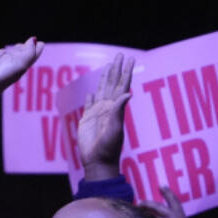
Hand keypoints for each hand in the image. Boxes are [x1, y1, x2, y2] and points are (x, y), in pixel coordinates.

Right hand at [0, 38, 45, 98]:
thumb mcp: (21, 62)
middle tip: (30, 42)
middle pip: (22, 55)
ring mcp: (1, 66)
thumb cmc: (2, 75)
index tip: (41, 43)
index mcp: (22, 66)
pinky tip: (2, 52)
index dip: (37, 49)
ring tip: (18, 46)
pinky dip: (1, 53)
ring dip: (14, 50)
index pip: (32, 55)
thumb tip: (34, 41)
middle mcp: (12, 66)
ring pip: (10, 55)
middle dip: (26, 48)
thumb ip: (29, 51)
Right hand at [77, 53, 134, 178]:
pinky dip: (91, 97)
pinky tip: (92, 91)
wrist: (97, 162)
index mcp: (115, 108)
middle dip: (116, 69)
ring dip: (105, 78)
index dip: (125, 72)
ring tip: (108, 67)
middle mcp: (107, 108)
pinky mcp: (87, 120)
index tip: (129, 59)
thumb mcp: (115, 129)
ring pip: (102, 90)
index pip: (121, 85)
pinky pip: (89, 105)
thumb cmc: (108, 148)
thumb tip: (128, 93)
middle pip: (112, 84)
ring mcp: (97, 113)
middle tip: (120, 55)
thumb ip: (119, 110)